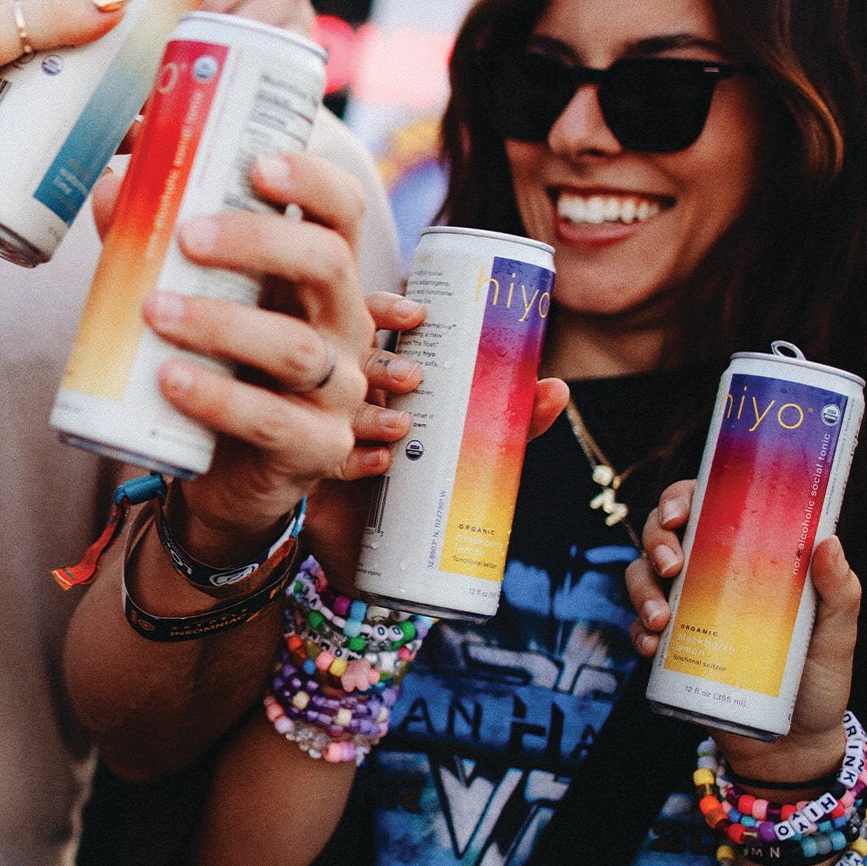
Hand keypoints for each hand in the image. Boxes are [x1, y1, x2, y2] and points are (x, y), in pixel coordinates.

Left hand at [0, 0, 129, 209]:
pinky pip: (46, 145)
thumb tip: (122, 2)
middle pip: (79, 50)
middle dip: (120, 62)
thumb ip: (49, 19)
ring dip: (105, 113)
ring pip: (68, 101)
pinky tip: (110, 161)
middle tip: (164, 74)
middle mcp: (10, 49)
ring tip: (146, 126)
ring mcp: (5, 97)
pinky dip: (77, 151)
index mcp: (4, 6)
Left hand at [100, 151, 373, 558]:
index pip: (342, 210)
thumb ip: (156, 247)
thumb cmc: (218, 370)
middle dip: (258, 240)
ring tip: (154, 309)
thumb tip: (108, 189)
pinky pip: (271, 421)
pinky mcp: (314, 448)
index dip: (311, 179)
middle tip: (187, 235)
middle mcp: (342, 326)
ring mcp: (336, 391)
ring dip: (221, 322)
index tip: (254, 164)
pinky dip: (217, 397)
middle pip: (328, 263)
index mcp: (320, 277)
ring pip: (294, 346)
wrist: (228, 475)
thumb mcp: (197, 301)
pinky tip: (170, 379)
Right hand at [310, 290, 568, 587]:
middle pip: (350, 354)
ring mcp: (323, 426)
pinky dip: (356, 456)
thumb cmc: (426, 489)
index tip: (417, 314)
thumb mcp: (473, 455)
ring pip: (337, 400)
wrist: (376, 557)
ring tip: (404, 430)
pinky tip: (381, 464)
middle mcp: (347, 390)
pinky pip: (325, 451)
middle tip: (414, 377)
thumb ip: (513, 426)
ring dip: (372, 411)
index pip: (372, 320)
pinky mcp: (309, 466)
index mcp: (380, 372)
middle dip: (385, 362)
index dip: (388, 308)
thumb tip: (556, 388)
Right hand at [626, 480, 857, 781]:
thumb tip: (829, 541)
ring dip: (641, 589)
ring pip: (641, 576)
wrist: (793, 746)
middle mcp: (709, 573)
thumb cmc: (819, 680)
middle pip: (662, 534)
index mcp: (746, 555)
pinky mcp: (670, 647)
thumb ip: (840, 592)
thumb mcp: (837, 634)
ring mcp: (686, 609)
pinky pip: (639, 628)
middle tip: (671, 566)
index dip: (680, 498)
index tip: (679, 512)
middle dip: (655, 541)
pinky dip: (638, 633)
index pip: (705, 507)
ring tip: (660, 620)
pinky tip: (653, 647)